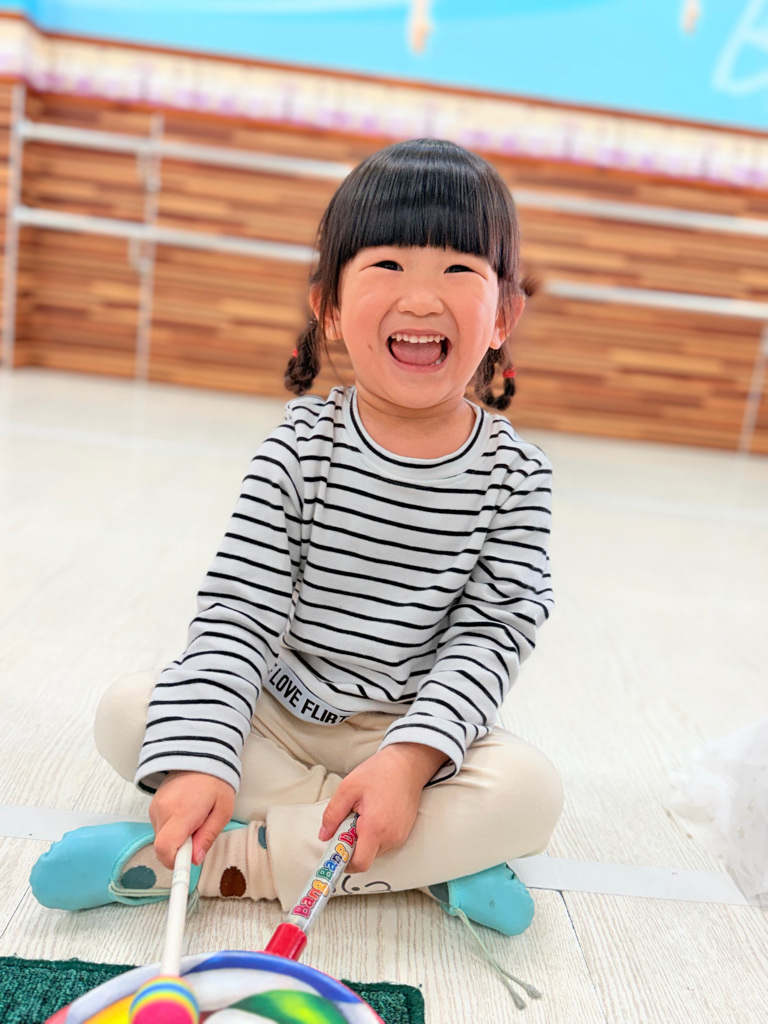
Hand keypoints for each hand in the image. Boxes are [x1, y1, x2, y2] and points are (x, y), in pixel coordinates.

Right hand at [149, 770, 234, 869]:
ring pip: (162, 838)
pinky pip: (160, 827)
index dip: (174, 864)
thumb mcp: (222, 810)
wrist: (199, 754)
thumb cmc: (216, 782)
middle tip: (199, 835)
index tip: (183, 873)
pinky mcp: (152, 806)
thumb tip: (195, 860)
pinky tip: (185, 813)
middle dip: (181, 850)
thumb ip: (208, 836)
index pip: (166, 848)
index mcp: (182, 812)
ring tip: (194, 818)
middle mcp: (163, 810)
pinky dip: (172, 828)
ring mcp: (155, 807)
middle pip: (163, 847)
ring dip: (177, 838)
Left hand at [318, 743, 445, 872]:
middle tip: (349, 822)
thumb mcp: (348, 788)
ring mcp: (400, 836)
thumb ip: (332, 814)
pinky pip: (385, 844)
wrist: (408, 764)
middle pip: (366, 858)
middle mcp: (391, 837)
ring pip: (375, 852)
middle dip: (353, 846)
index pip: (359, 864)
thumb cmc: (379, 772)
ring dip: (364, 840)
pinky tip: (375, 814)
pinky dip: (375, 835)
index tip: (335, 851)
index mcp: (375, 828)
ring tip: (364, 814)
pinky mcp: (405, 833)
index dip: (344, 862)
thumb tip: (324, 836)